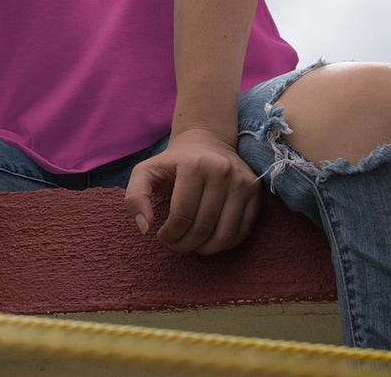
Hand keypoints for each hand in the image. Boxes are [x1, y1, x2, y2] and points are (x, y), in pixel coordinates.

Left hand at [123, 129, 260, 254]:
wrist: (206, 141)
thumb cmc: (173, 163)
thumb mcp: (145, 172)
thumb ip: (135, 197)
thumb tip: (144, 228)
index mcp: (195, 165)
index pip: (182, 215)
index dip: (169, 234)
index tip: (162, 235)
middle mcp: (222, 171)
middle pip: (203, 227)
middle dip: (185, 244)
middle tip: (176, 243)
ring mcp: (242, 181)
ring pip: (224, 234)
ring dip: (205, 249)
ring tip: (192, 244)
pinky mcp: (255, 191)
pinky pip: (242, 231)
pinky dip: (225, 244)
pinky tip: (210, 239)